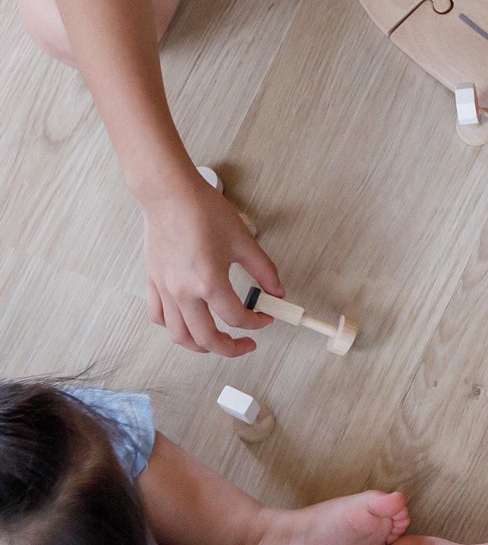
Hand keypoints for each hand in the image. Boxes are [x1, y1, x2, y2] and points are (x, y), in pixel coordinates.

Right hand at [142, 171, 282, 356]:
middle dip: (230, 348)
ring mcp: (165, 290)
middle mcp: (183, 293)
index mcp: (209, 283)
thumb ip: (264, 270)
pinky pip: (159, 317)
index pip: (237, 318)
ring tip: (217, 341)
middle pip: (206, 339)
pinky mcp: (152, 283)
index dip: (256, 323)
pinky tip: (188, 322)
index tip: (266, 318)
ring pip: (179, 335)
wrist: (170, 196)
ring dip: (200, 345)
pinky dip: (174, 327)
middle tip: (246, 345)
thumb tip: (278, 291)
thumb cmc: (204, 212)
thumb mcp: (243, 241)